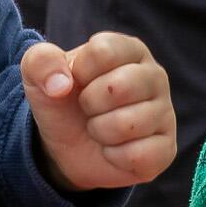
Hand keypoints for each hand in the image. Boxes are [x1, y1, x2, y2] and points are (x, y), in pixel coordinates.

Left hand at [21, 33, 174, 192]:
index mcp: (129, 49)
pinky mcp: (167, 149)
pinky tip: (114, 149)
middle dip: (89, 104)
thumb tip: (61, 85)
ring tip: (100, 128)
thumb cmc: (63, 100)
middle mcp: (154, 76)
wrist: (69, 145)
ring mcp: (165, 112)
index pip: (103, 51)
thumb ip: (41, 62)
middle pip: (117, 87)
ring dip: (100, 131)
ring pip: (127, 124)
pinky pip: (138, 155)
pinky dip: (114, 157)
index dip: (79, 72)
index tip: (78, 81)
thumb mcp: (39, 75)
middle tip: (89, 109)